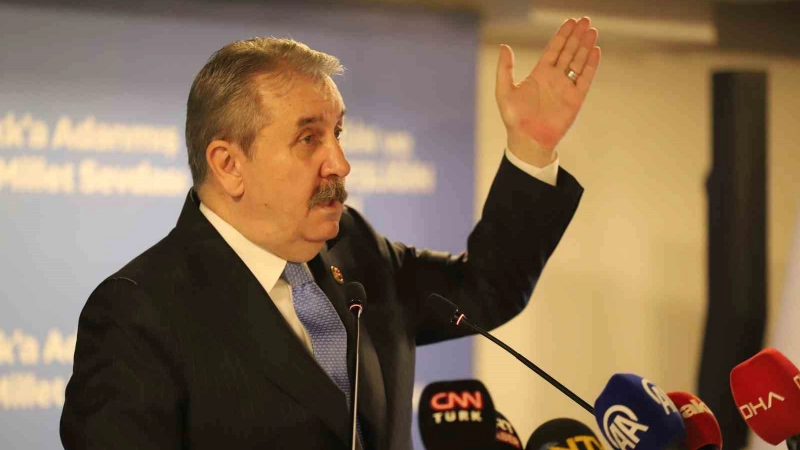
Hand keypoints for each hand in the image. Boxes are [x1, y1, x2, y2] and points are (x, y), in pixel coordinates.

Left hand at [496, 17, 600, 166]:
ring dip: (585, 46)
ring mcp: (566, 88)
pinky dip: (591, 65)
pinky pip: (585, 79)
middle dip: (577, 36)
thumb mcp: (504, 91)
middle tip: (585, 20)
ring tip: (592, 31)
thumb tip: (504, 47)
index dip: (562, 35)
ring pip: (579, 62)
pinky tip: (595, 51)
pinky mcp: (575, 99)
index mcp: (540, 74)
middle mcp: (555, 78)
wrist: (528, 141)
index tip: (570, 22)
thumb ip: (504, 69)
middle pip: (569, 52)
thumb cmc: (515, 119)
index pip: (554, 49)